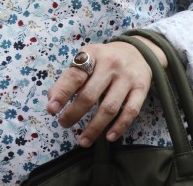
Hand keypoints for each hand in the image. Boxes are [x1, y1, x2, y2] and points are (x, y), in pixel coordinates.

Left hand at [46, 40, 165, 146]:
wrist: (138, 51)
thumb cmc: (105, 59)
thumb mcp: (86, 59)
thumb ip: (69, 77)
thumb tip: (52, 100)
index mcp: (93, 54)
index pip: (75, 75)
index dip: (61, 93)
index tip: (51, 109)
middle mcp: (110, 64)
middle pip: (90, 94)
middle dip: (74, 113)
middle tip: (64, 124)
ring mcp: (127, 77)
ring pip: (109, 107)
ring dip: (94, 128)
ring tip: (82, 140)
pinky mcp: (141, 89)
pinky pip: (130, 111)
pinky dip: (119, 127)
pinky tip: (109, 137)